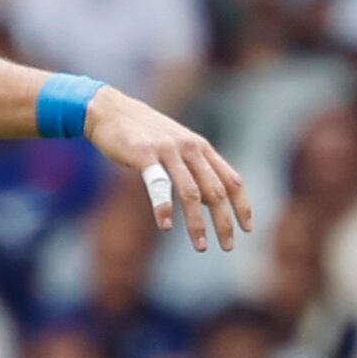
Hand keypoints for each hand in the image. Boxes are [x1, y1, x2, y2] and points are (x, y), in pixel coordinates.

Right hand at [84, 88, 252, 253]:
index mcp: (200, 148)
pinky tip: (166, 225)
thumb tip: (209, 192)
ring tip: (200, 245)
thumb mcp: (175, 143)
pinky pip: (158, 185)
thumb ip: (192, 163)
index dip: (242, 205)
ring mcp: (168, 151)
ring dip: (197, 223)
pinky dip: (163, 207)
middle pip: (215, 191)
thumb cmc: (142, 132)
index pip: (231, 180)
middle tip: (228, 246)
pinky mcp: (144, 155)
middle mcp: (189, 149)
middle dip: (224, 222)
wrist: (109, 110)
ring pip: (191, 193)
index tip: (247, 228)